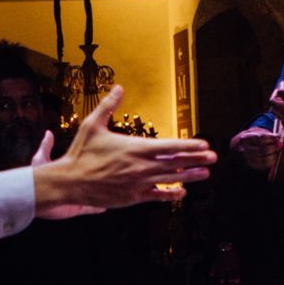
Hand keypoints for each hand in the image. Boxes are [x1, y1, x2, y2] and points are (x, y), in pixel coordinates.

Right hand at [35, 86, 216, 210]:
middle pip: (175, 164)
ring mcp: (138, 183)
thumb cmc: (81, 152)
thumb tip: (118, 87)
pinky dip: (171, 195)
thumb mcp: (92, 124)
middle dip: (196, 160)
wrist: (69, 182)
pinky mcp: (133, 197)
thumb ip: (108, 105)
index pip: (169, 147)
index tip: (204, 144)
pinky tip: (182, 193)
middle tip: (213, 158)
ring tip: (206, 174)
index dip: (189, 146)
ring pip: (170, 180)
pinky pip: (157, 196)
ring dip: (190, 177)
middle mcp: (140, 166)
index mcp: (135, 148)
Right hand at [229, 125, 283, 171]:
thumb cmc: (248, 138)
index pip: (260, 138)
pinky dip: (270, 161)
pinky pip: (263, 165)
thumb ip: (265, 133)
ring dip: (273, 155)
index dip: (270, 138)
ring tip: (275, 151)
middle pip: (263, 150)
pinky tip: (272, 157)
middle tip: (278, 145)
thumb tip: (278, 137)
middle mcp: (243, 150)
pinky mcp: (249, 165)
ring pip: (264, 158)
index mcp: (244, 139)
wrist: (235, 148)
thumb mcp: (253, 131)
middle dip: (273, 147)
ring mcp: (246, 159)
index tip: (277, 137)